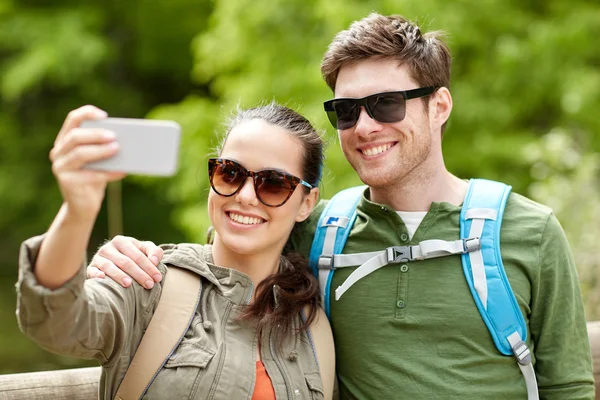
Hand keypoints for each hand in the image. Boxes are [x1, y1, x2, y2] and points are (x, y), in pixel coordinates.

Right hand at [50, 105, 125, 220]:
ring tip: (117, 149)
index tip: (104, 116)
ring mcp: (60, 167)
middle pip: (75, 136)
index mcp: (65, 140)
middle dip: (96, 134)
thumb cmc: (94, 177)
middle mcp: (58, 152)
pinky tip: (122, 172)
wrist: (83, 205)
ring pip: (79, 154)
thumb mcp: (98, 160)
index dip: (87, 114)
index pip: (72, 119)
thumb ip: (104, 148)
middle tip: (114, 136)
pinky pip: (89, 175)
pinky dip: (108, 173)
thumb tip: (127, 139)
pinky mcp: (67, 182)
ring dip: (100, 151)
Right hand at [87, 235, 163, 288]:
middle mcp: (108, 247)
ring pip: (109, 266)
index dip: (149, 267)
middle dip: (139, 274)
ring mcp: (98, 257)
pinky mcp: (90, 267)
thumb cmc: (133, 255)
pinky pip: (92, 271)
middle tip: (149, 285)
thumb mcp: (145, 249)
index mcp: (122, 241)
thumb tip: (154, 261)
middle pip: (125, 262)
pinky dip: (96, 274)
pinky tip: (102, 278)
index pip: (138, 255)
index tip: (158, 278)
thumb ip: (154, 252)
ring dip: (119, 275)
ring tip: (129, 284)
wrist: (113, 258)